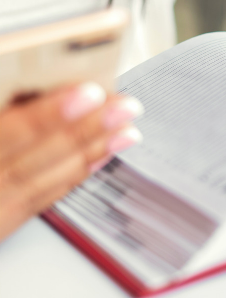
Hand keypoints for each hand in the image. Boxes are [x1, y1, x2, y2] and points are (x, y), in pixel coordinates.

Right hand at [0, 83, 142, 241]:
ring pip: (43, 180)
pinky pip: (42, 198)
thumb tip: (32, 88)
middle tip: (126, 107)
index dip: (47, 115)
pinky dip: (76, 175)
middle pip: (33, 158)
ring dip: (91, 152)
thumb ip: (5, 108)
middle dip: (85, 131)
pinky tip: (105, 156)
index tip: (88, 94)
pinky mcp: (3, 220)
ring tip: (129, 131)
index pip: (7, 134)